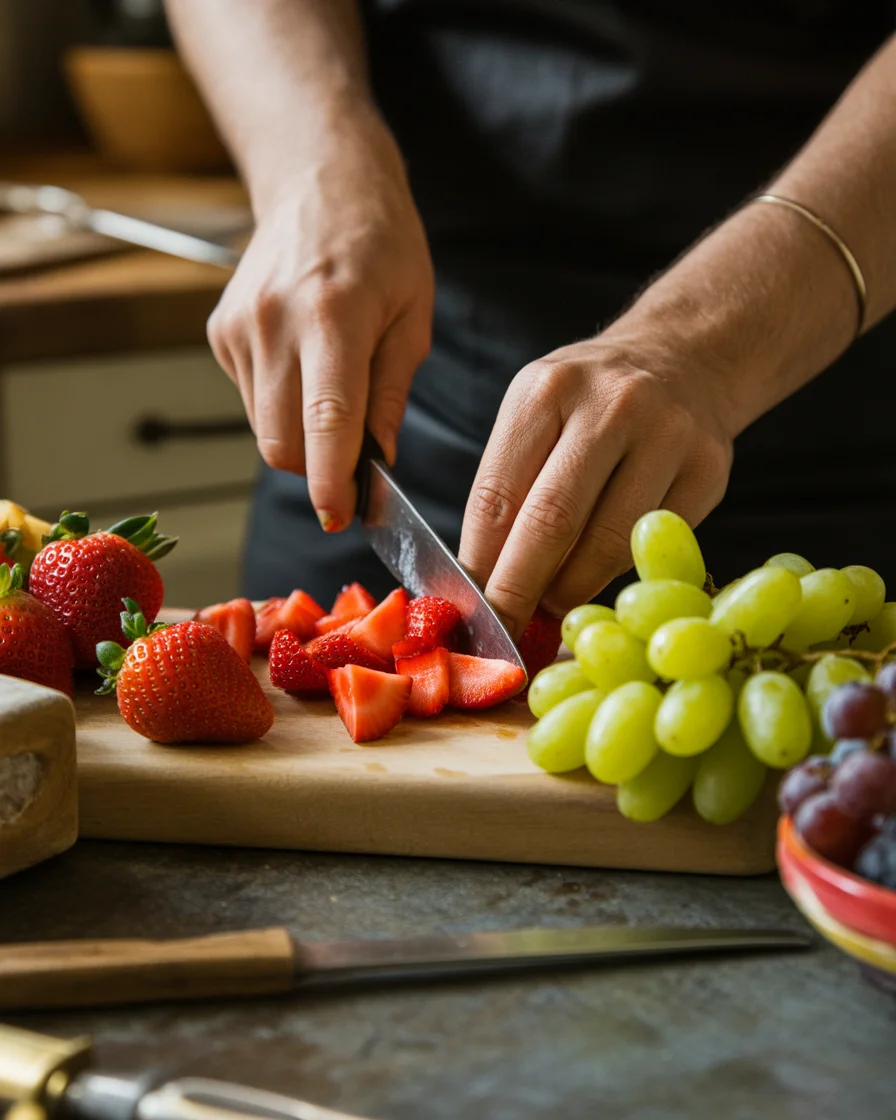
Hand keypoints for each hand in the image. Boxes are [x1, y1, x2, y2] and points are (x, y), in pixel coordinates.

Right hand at [208, 106, 433, 531]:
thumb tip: (378, 462)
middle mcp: (275, 321)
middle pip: (281, 442)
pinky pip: (251, 400)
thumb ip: (391, 393)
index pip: (325, 420)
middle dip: (317, 470)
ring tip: (333, 393)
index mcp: (334, 315)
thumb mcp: (413, 315)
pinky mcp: (220, 333)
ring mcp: (240, 327)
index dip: (331, 480)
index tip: (339, 517)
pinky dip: (280, 406)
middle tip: (353, 467)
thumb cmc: (381, 242)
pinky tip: (305, 367)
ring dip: (300, 438)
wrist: (319, 180)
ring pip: (262, 428)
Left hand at [458, 329, 735, 637]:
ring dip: (571, 591)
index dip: (480, 565)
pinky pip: (650, 544)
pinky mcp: (709, 470)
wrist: (685, 358)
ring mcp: (667, 435)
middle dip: (520, 591)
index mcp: (545, 391)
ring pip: (608, 543)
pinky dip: (618, 573)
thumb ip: (508, 487)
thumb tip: (480, 581)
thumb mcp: (536, 415)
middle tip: (506, 632)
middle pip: (551, 523)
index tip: (471, 609)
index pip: (497, 496)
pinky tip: (599, 579)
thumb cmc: (590, 403)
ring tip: (551, 610)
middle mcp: (609, 406)